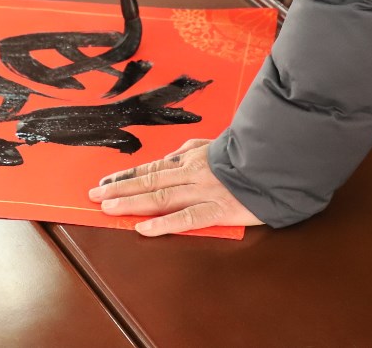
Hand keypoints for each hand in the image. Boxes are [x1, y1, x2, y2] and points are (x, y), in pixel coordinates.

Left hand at [88, 139, 262, 236]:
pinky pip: (187, 218)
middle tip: (93, 197)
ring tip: (107, 209)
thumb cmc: (249, 153)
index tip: (103, 183)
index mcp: (191, 159)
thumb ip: (193, 149)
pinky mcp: (218, 210)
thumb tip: (173, 155)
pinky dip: (163, 224)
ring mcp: (203, 191)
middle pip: (148, 182)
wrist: (278, 160)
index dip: (126, 176)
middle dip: (118, 190)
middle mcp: (192, 174)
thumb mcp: (217, 143)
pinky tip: (143, 229)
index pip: (151, 168)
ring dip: (131, 203)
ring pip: (160, 198)